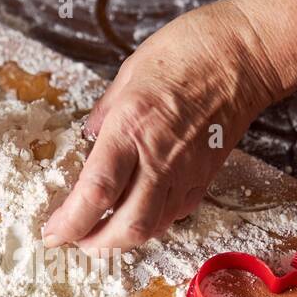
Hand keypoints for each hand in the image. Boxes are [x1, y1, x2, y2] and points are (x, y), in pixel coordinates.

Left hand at [41, 0, 282, 249]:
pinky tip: (140, 210)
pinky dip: (153, 221)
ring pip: (154, 227)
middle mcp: (159, 158)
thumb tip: (89, 139)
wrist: (243, 55)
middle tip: (77, 241)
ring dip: (124, 238)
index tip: (53, 232)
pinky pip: (175, 213)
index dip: (70, 222)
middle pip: (128, 226)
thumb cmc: (187, 52)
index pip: (96, 192)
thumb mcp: (127, 76)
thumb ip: (104, 115)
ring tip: (105, 232)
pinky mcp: (205, 177)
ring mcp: (186, 172)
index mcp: (131, 129)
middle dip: (97, 243)